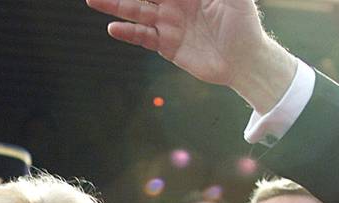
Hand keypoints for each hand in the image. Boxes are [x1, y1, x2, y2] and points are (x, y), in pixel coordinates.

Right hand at [85, 0, 295, 109]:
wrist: (244, 61)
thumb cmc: (244, 24)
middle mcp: (174, 4)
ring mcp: (168, 24)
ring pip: (136, 11)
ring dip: (115, 5)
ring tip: (94, 0)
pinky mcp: (166, 46)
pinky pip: (143, 38)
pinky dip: (128, 33)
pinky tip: (113, 28)